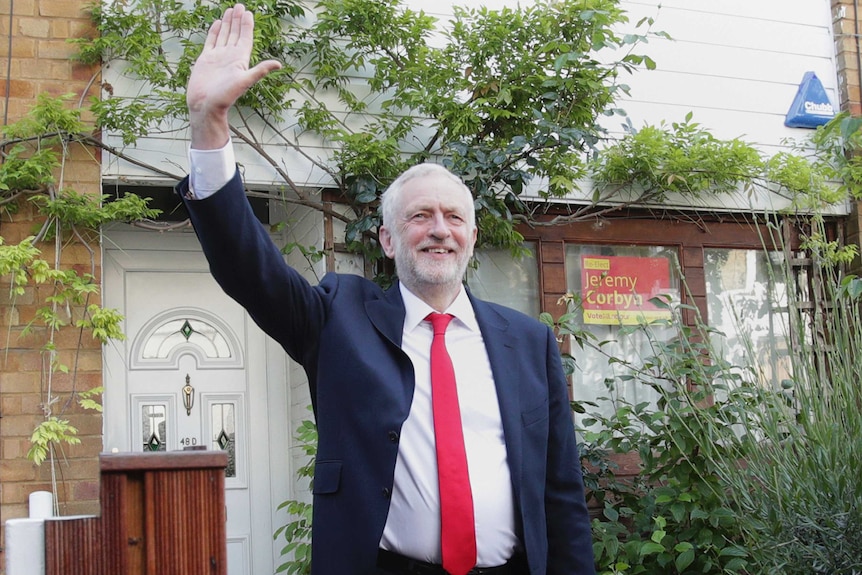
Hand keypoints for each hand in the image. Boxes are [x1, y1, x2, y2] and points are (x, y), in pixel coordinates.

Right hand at [187, 3, 281, 148]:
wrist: (206, 106)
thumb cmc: (225, 96)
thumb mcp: (244, 81)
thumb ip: (260, 71)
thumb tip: (279, 64)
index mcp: (240, 59)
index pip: (245, 38)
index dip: (247, 25)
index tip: (248, 13)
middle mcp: (230, 56)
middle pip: (236, 34)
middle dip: (238, 20)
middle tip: (240, 6)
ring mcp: (218, 57)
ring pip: (224, 35)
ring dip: (228, 23)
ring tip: (230, 10)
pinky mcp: (206, 59)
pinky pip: (211, 42)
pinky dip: (214, 32)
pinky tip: (218, 23)